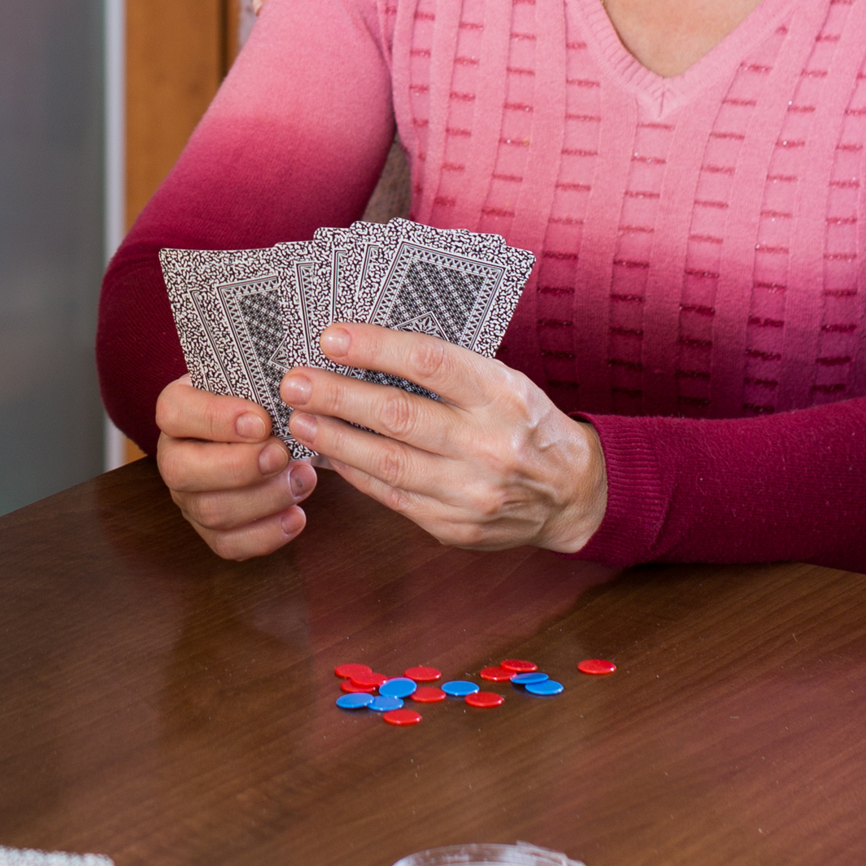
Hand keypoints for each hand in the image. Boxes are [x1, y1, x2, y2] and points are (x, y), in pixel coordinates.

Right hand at [154, 374, 316, 558]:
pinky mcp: (209, 529)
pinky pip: (228, 545)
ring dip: (264, 499)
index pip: (175, 413)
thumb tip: (293, 391)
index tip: (261, 421)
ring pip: (210, 511)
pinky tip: (296, 515)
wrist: (265, 429)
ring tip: (303, 479)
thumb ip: (261, 385)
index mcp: (176, 411)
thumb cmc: (258, 402)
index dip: (215, 419)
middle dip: (239, 466)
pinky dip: (266, 535)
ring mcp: (188, 497)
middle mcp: (173, 456)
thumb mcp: (254, 381)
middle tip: (282, 454)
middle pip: (182, 471)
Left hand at [277, 324, 607, 555]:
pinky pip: (392, 497)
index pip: (428, 363)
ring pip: (388, 463)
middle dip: (337, 396)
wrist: (570, 492)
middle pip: (399, 416)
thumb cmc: (525, 423)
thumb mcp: (502, 382)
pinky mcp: (455, 527)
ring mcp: (472, 491)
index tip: (330, 338)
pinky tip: (330, 455)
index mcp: (502, 394)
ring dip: (335, 439)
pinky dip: (356, 474)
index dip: (374, 348)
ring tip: (300, 421)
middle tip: (295, 382)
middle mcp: (489, 444)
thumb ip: (446, 370)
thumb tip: (366, 349)